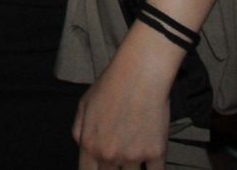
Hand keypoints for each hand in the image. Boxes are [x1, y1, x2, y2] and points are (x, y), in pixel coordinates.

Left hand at [73, 39, 171, 169]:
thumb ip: (79, 131)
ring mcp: (133, 156)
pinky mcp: (156, 153)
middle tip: (118, 153)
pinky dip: (153, 169)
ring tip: (133, 150)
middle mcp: (110, 155)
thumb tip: (83, 149)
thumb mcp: (83, 105)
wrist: (140, 75)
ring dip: (132, 167)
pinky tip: (151, 163)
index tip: (100, 168)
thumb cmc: (111, 86)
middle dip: (113, 168)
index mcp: (89, 145)